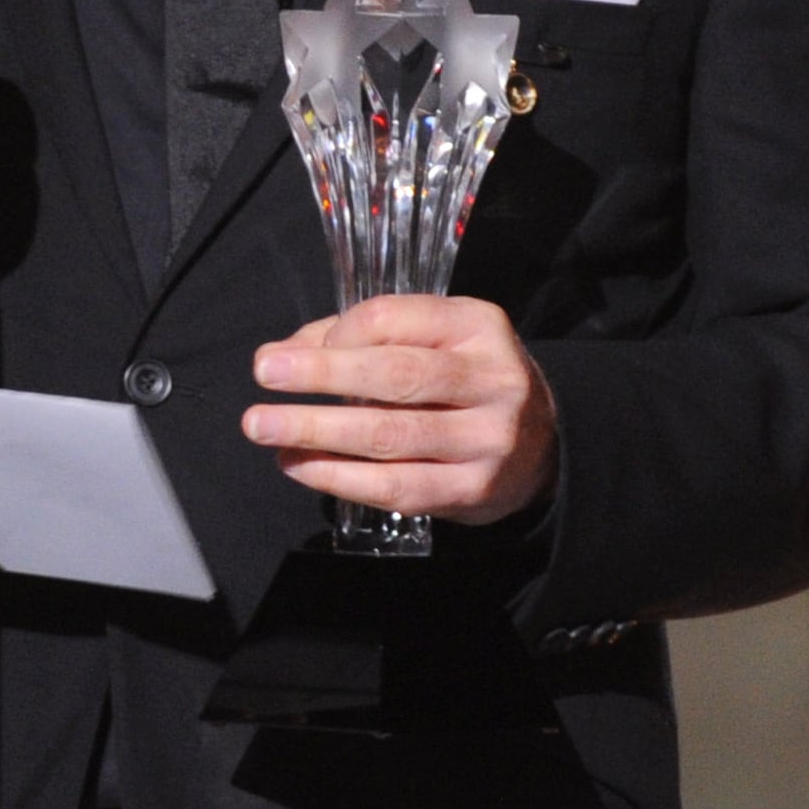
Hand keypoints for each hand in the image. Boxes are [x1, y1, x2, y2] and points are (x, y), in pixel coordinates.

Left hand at [241, 294, 557, 526]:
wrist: (543, 446)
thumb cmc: (466, 382)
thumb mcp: (434, 341)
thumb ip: (363, 338)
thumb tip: (283, 352)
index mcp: (478, 324)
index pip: (393, 318)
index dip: (336, 333)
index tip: (293, 351)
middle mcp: (491, 378)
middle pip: (394, 374)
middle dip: (320, 373)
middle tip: (265, 373)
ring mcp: (488, 439)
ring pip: (390, 434)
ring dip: (317, 431)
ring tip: (265, 427)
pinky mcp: (474, 490)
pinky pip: (396, 486)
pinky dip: (339, 477)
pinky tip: (300, 466)